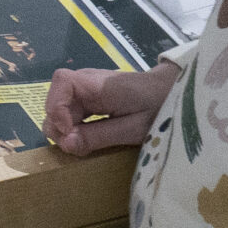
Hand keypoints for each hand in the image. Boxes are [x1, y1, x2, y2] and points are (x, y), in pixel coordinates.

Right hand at [42, 61, 181, 154]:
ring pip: (59, 107)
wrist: (172, 92)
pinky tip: (85, 137)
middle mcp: (87, 81)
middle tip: (77, 146)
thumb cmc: (158, 108)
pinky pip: (70, 110)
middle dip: (58, 126)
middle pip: (55, 99)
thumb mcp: (132, 129)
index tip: (68, 132)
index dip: (56, 107)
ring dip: (64, 129)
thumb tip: (65, 144)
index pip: (62, 82)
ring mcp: (85, 87)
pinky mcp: (87, 95)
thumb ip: (98, 136)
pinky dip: (71, 126)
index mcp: (100, 84)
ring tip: (82, 144)